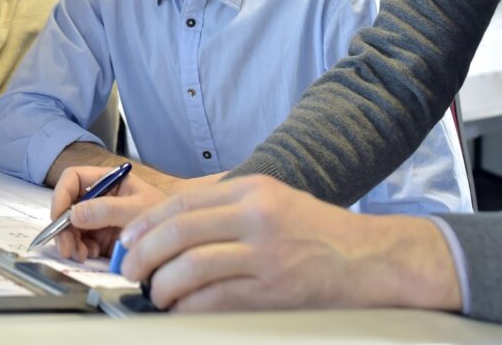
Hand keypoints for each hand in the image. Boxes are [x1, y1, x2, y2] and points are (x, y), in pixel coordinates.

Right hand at [49, 165, 168, 260]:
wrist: (180, 242)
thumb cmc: (167, 216)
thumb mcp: (138, 209)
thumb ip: (108, 210)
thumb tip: (75, 214)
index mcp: (108, 180)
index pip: (73, 178)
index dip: (61, 194)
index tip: (58, 216)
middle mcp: (100, 197)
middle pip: (68, 206)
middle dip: (63, 226)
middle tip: (66, 246)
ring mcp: (99, 219)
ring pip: (71, 227)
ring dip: (71, 241)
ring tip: (80, 254)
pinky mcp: (101, 239)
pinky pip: (81, 243)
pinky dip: (80, 250)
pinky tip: (89, 255)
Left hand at [117, 175, 461, 312]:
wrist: (372, 259)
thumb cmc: (320, 233)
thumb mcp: (274, 200)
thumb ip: (228, 206)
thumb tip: (173, 228)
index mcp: (252, 189)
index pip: (183, 202)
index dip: (147, 224)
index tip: (129, 241)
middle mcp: (256, 216)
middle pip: (179, 232)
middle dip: (144, 254)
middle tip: (132, 270)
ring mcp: (265, 253)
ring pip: (191, 267)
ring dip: (163, 285)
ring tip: (156, 294)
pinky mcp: (274, 290)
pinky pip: (214, 300)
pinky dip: (188, 308)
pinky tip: (181, 311)